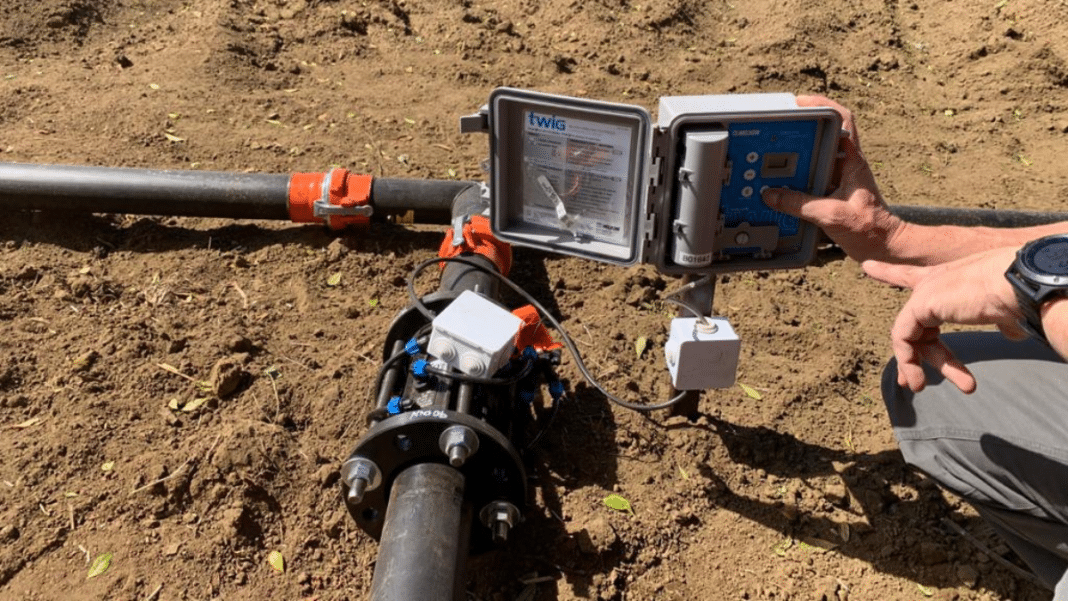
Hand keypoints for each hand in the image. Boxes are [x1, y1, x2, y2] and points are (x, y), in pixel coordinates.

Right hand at [761, 95, 906, 262]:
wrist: (884, 247)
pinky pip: (809, 179)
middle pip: (822, 135)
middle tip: (777, 131)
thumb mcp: (832, 215)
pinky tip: (780, 186)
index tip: (799, 103)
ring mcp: (839, 178)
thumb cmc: (871, 229)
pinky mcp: (832, 192)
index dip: (821, 105)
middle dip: (799, 130)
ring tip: (772, 158)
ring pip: (814, 157)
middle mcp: (846, 165)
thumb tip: (772, 195)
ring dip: (795, 157)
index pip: (842, 119)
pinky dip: (794, 179)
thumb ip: (800, 204)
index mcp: (852, 161)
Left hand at [862, 247, 1025, 393]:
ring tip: (919, 388)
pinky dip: (907, 360)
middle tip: (912, 382)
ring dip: (914, 365)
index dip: (889, 274)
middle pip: (915, 322)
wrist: (1021, 283)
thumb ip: (1001, 320)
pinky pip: (903, 337)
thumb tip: (1011, 333)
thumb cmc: (1019, 295)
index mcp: (952, 279)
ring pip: (910, 334)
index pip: (913, 276)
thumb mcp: (1006, 310)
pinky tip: (916, 378)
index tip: (865, 268)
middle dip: (911, 354)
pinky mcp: (921, 304)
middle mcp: (935, 280)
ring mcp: (927, 290)